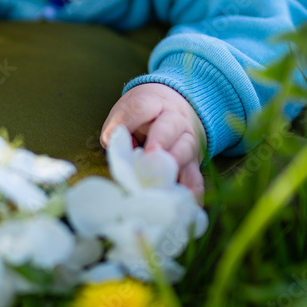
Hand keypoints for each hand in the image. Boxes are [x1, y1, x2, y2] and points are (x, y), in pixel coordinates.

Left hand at [99, 83, 206, 202]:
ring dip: (174, 164)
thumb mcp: (129, 110)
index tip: (113, 135)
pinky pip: (195, 176)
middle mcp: (175, 119)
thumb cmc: (146, 114)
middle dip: (160, 140)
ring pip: (185, 149)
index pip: (142, 106)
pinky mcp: (193, 163)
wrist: (175, 107)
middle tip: (151, 153)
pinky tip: (185, 204)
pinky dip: (192, 191)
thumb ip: (119, 125)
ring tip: (164, 179)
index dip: (128, 120)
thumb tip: (111, 141)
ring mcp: (187, 140)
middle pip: (169, 126)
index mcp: (154, 103)